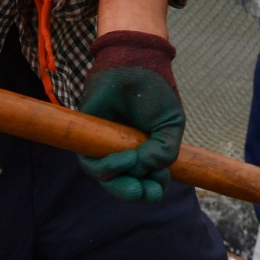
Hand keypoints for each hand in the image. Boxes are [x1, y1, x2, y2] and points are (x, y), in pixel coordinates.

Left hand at [76, 30, 183, 201]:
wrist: (134, 65)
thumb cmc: (155, 93)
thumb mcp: (172, 125)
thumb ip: (165, 151)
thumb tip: (147, 171)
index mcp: (148, 153)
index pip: (149, 183)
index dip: (153, 190)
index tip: (158, 185)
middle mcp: (126, 154)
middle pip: (127, 187)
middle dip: (135, 194)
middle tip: (142, 192)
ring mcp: (107, 148)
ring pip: (108, 180)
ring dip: (121, 184)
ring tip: (133, 168)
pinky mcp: (88, 140)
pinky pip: (91, 165)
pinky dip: (107, 168)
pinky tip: (121, 160)